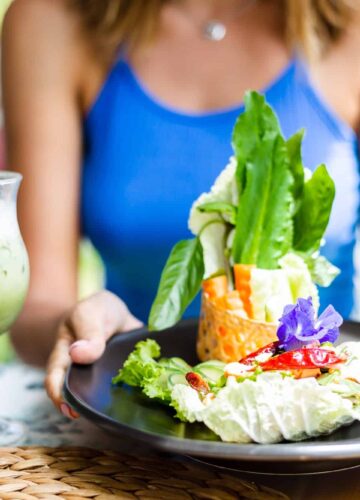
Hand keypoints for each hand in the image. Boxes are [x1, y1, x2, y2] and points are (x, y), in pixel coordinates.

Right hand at [45, 290, 142, 416]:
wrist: (115, 310)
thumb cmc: (94, 311)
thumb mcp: (89, 315)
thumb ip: (88, 334)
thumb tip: (77, 355)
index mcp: (65, 354)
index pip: (55, 377)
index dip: (58, 394)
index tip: (68, 408)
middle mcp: (81, 369)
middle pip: (77, 391)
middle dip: (82, 406)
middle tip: (92, 416)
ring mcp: (101, 375)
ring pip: (101, 393)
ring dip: (108, 401)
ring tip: (118, 410)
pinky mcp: (119, 376)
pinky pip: (124, 387)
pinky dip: (131, 391)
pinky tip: (141, 396)